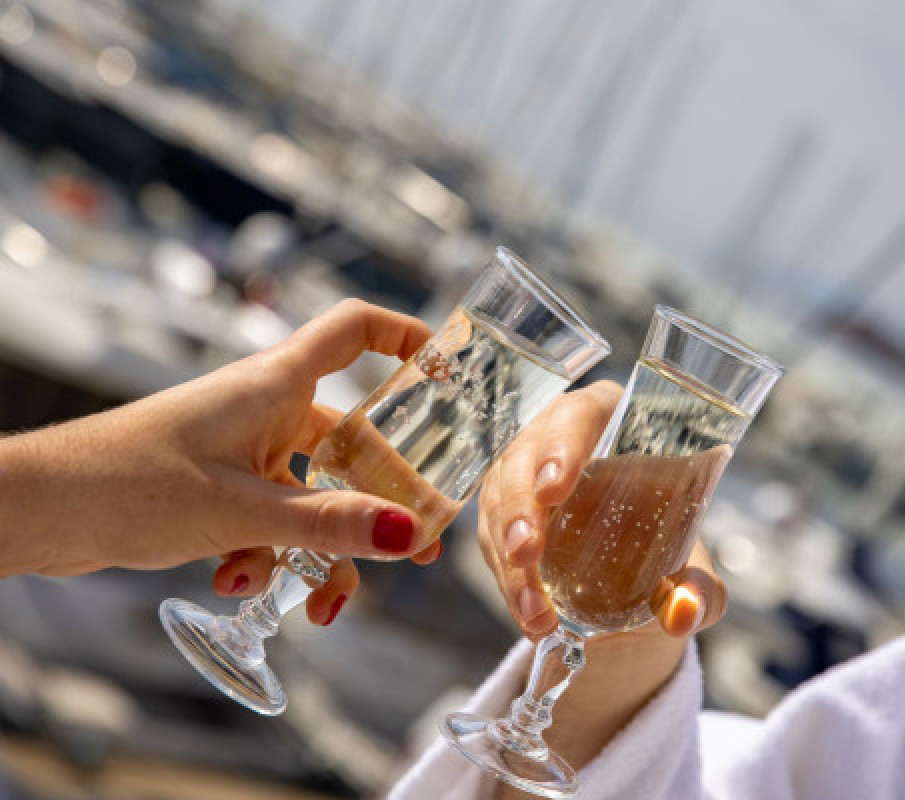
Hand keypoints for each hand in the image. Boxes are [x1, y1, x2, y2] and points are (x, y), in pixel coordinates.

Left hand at [0, 299, 441, 623]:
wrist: (39, 510)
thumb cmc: (129, 483)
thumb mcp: (243, 511)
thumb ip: (329, 525)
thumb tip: (409, 535)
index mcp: (274, 384)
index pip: (354, 331)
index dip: (405, 336)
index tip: (448, 371)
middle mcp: (265, 410)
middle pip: (351, 442)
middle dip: (380, 503)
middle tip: (412, 549)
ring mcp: (242, 450)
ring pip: (312, 496)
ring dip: (319, 550)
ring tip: (320, 604)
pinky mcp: (219, 487)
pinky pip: (272, 520)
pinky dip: (268, 557)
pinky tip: (239, 584)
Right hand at [477, 380, 729, 787]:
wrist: (639, 572)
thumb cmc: (668, 543)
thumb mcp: (692, 567)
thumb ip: (699, 589)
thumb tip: (684, 615)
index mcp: (610, 421)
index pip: (578, 415)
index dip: (561, 446)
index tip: (555, 488)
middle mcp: (556, 438)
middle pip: (524, 458)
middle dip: (520, 508)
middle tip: (528, 553)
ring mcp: (521, 473)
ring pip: (498, 501)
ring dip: (508, 556)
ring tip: (533, 608)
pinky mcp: (502, 511)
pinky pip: (491, 538)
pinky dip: (507, 579)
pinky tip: (527, 613)